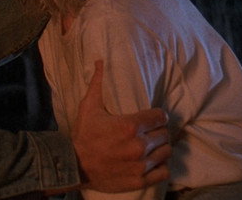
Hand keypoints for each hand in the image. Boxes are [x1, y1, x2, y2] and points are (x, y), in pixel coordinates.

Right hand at [71, 60, 170, 191]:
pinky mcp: (140, 180)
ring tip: (151, 147)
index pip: (161, 117)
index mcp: (130, 126)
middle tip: (148, 132)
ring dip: (160, 148)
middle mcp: (139, 145)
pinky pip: (164, 172)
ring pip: (166, 152)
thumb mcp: (89, 107)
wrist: (74, 166)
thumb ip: (98, 83)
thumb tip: (99, 61)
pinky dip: (160, 167)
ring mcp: (141, 164)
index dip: (157, 116)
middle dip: (158, 132)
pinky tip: (151, 162)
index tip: (151, 118)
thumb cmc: (83, 135)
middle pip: (165, 134)